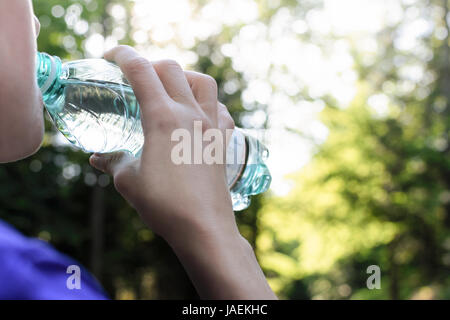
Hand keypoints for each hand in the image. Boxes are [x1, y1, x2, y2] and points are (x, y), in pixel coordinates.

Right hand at [89, 45, 237, 245]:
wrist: (203, 227)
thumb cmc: (164, 205)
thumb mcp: (128, 181)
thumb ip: (113, 162)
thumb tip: (99, 158)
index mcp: (162, 117)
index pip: (141, 70)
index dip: (122, 56)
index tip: (110, 56)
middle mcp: (190, 114)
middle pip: (171, 69)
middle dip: (150, 64)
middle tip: (136, 77)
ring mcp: (211, 126)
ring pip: (203, 82)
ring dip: (185, 77)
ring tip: (171, 89)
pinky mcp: (223, 141)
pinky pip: (220, 109)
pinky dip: (208, 103)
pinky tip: (199, 115)